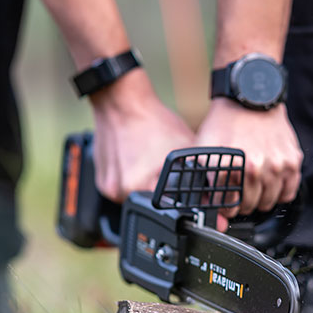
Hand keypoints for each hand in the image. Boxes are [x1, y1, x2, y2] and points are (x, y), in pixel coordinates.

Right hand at [91, 70, 195, 201]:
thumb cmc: (153, 121)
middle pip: (150, 205)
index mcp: (143, 185)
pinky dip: (130, 180)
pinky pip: (120, 190)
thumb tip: (210, 196)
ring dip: (144, 187)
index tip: (180, 194)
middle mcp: (122, 191)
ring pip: (134, 198)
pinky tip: (134, 162)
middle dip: (160, 193)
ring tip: (147, 163)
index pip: (166, 208)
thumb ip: (199, 174)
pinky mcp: (101, 183)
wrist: (122, 104)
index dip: (178, 202)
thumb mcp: (184, 147)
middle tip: (160, 170)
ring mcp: (109, 189)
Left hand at [195, 98, 301, 215]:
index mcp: (231, 167)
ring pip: (268, 203)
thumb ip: (199, 175)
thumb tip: (199, 200)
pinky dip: (280, 193)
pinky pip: (289, 192)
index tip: (223, 204)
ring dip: (259, 200)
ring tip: (253, 189)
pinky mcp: (292, 160)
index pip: (226, 206)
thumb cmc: (225, 122)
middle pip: (248, 206)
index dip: (222, 207)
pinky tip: (270, 185)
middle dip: (240, 204)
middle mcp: (255, 168)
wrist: (250, 100)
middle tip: (238, 196)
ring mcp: (277, 165)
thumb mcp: (202, 148)